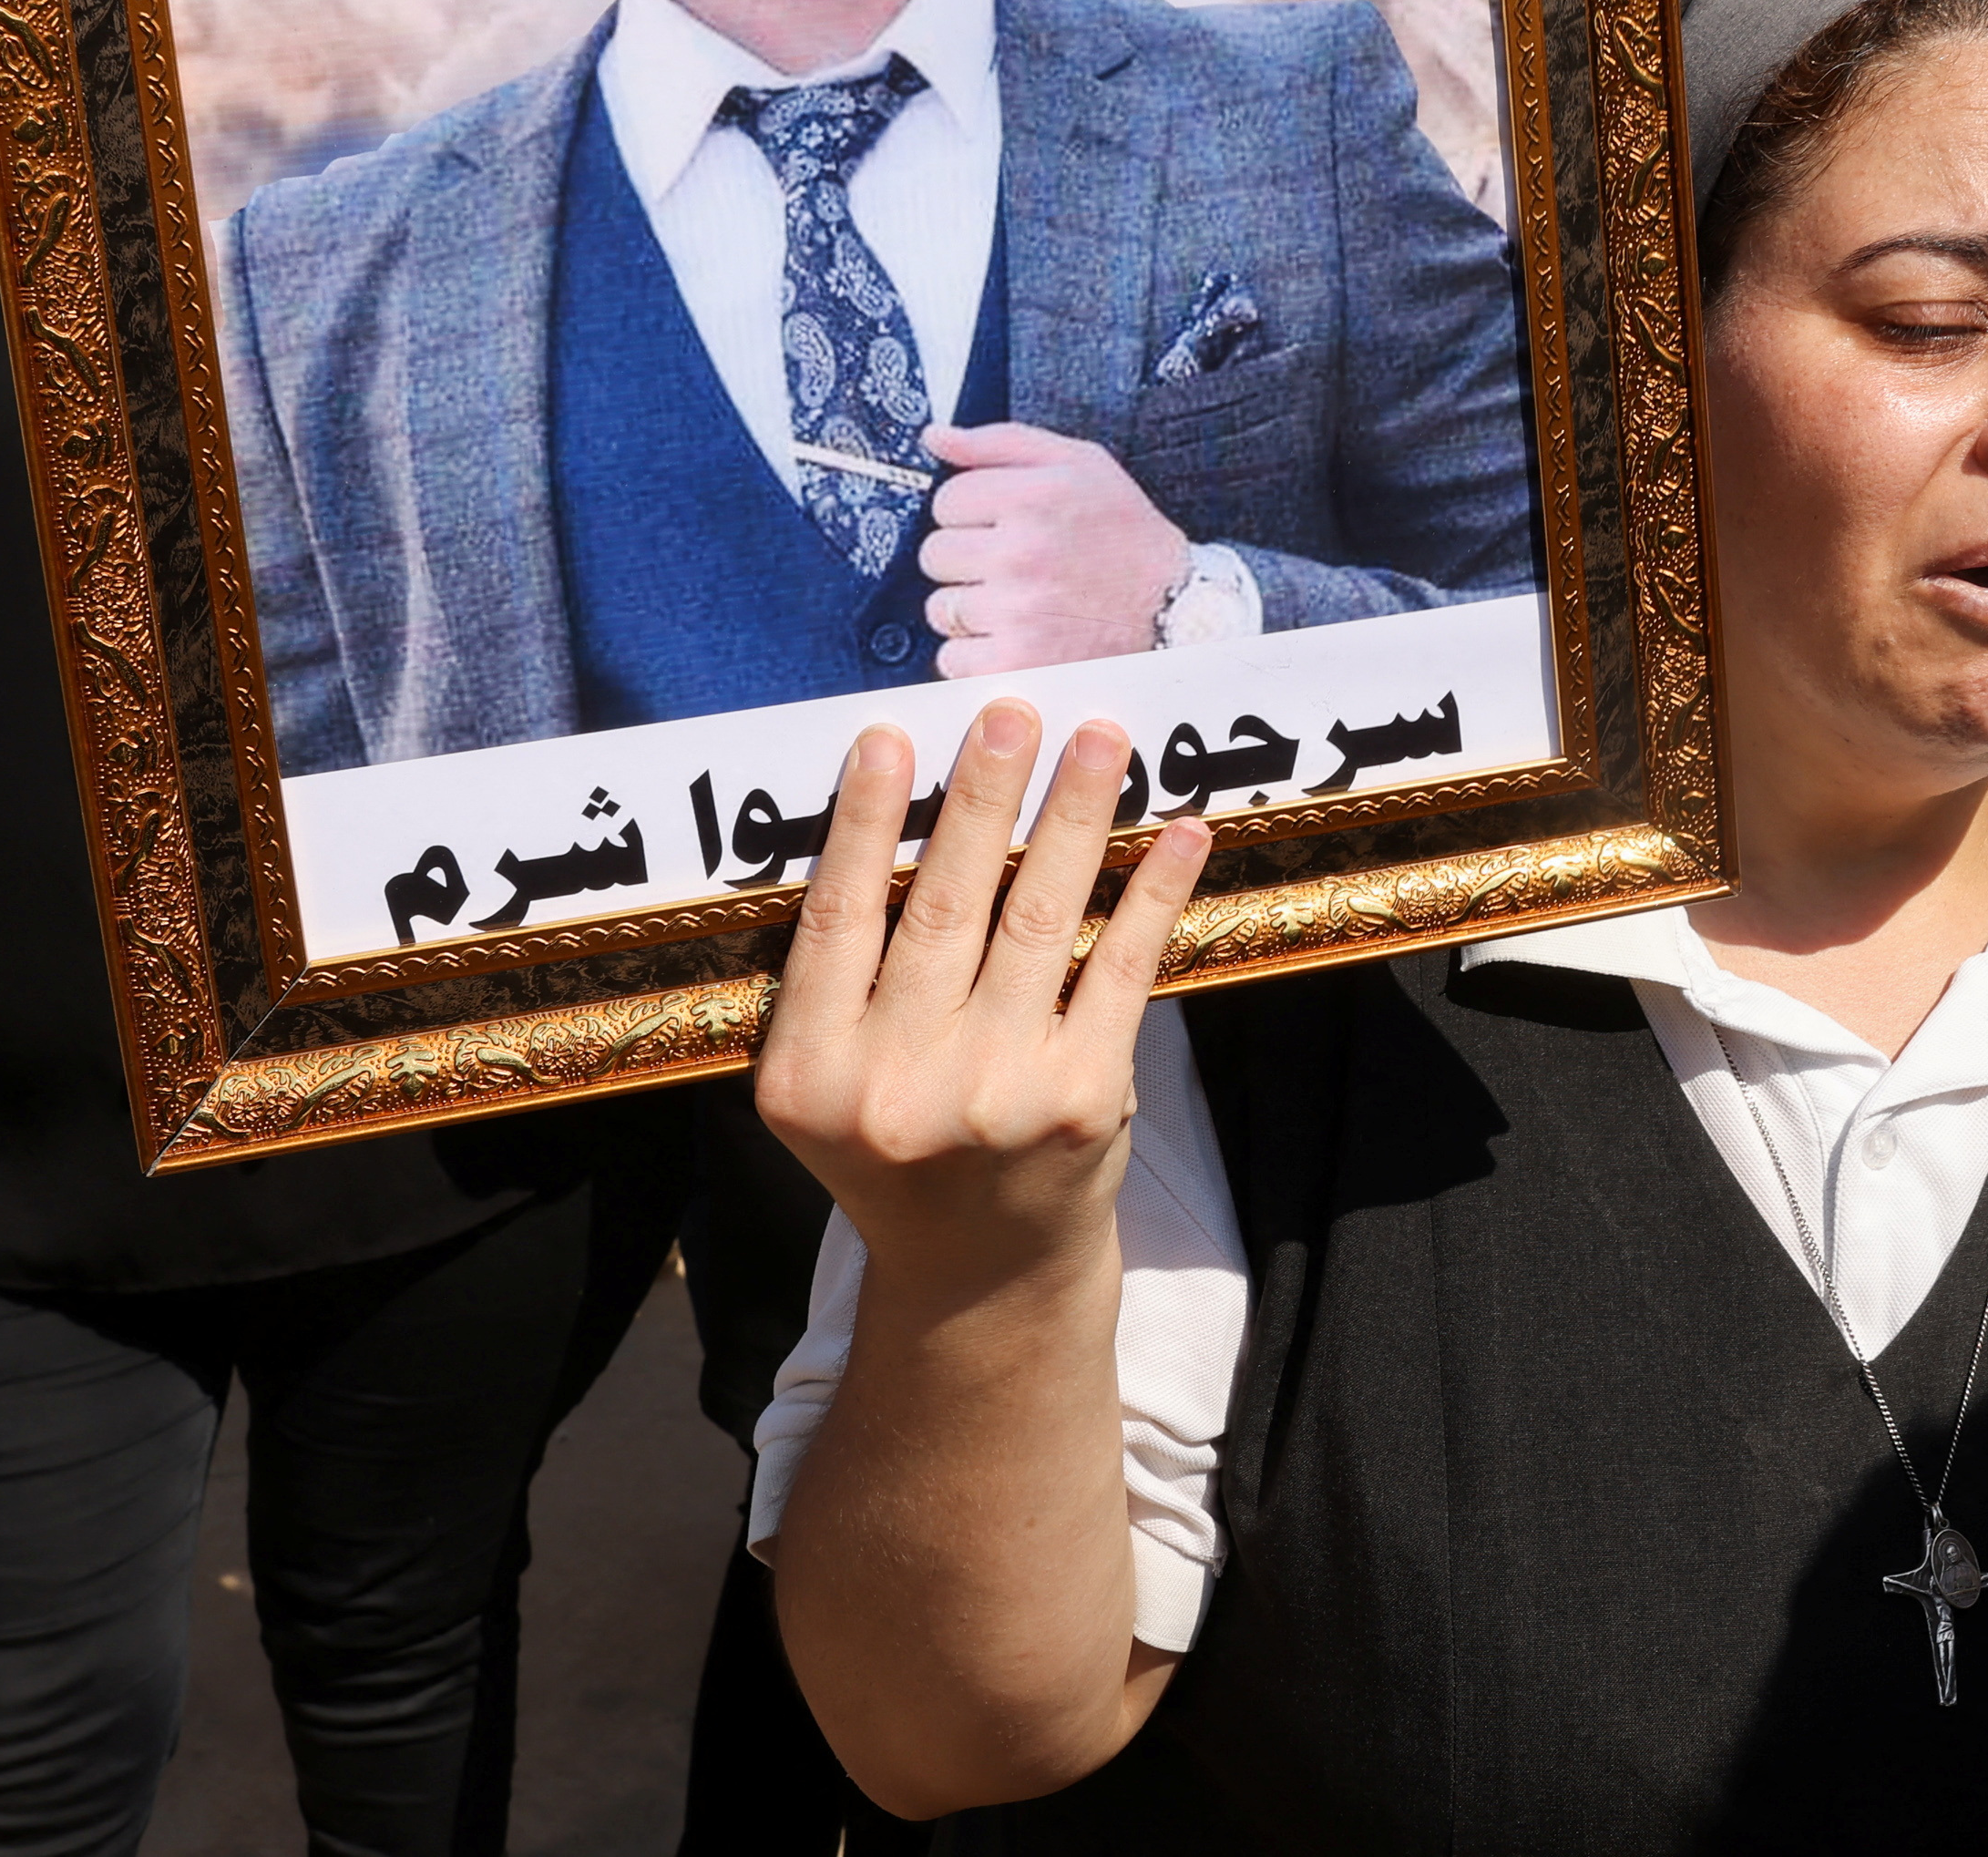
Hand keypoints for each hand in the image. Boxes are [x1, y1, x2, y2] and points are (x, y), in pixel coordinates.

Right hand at [756, 706, 1209, 1294]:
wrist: (982, 1275)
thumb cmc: (902, 1148)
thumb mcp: (832, 1082)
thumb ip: (846, 978)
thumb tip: (902, 807)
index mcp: (808, 1077)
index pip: (837, 921)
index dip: (867, 823)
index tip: (889, 738)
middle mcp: (894, 1089)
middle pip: (946, 906)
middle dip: (984, 797)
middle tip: (1011, 712)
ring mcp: (995, 1094)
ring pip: (1037, 920)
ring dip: (1075, 817)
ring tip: (1101, 739)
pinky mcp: (1083, 1099)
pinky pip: (1120, 967)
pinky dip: (1151, 892)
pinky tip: (1179, 833)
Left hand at [916, 425, 1190, 675]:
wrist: (1175, 610)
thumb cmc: (1125, 535)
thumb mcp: (1080, 464)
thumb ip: (1000, 443)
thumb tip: (934, 436)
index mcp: (1034, 498)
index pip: (946, 500)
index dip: (973, 512)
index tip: (1003, 524)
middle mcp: (1022, 554)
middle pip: (935, 554)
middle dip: (967, 559)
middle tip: (1014, 565)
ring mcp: (1016, 613)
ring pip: (940, 607)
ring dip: (971, 608)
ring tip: (1019, 603)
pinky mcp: (1015, 664)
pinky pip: (952, 658)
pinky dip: (976, 655)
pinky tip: (1016, 638)